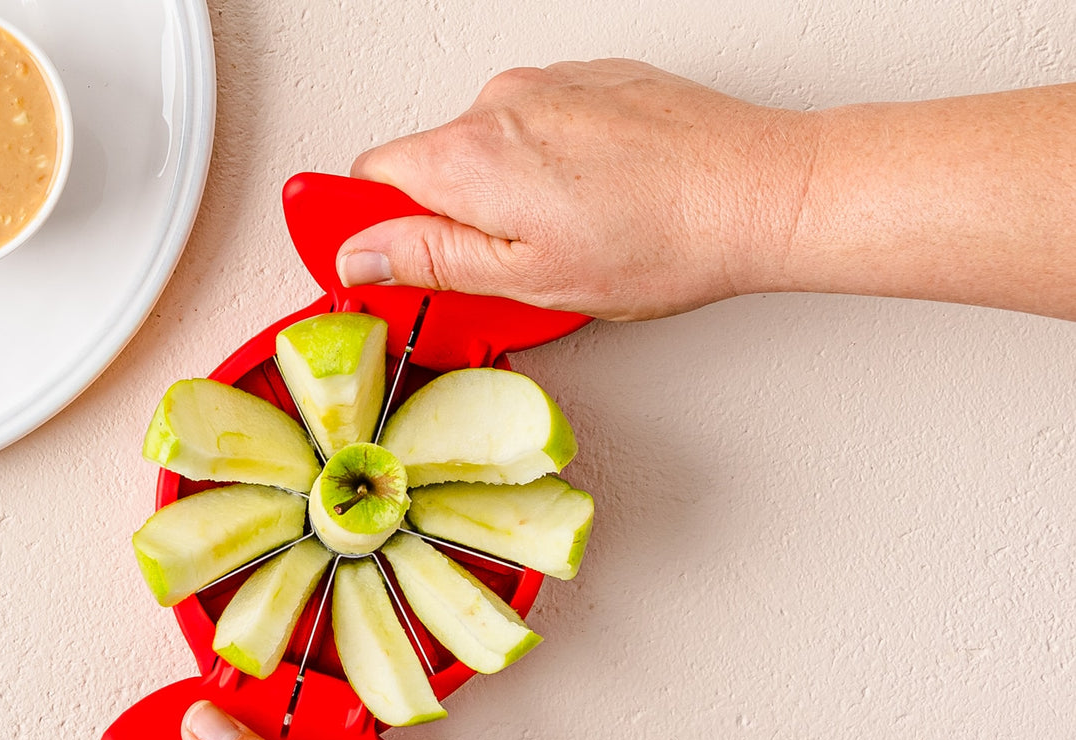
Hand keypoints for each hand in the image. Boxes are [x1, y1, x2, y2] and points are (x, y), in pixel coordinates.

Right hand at [336, 59, 810, 320]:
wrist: (758, 192)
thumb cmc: (661, 241)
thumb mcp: (525, 279)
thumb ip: (427, 260)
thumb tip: (361, 252)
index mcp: (469, 158)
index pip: (367, 178)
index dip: (365, 224)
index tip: (376, 256)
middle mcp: (499, 106)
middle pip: (428, 163)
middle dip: (446, 217)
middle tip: (497, 268)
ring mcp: (549, 86)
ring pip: (487, 147)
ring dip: (502, 191)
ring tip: (565, 237)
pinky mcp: (592, 81)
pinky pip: (539, 126)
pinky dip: (548, 164)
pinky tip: (595, 202)